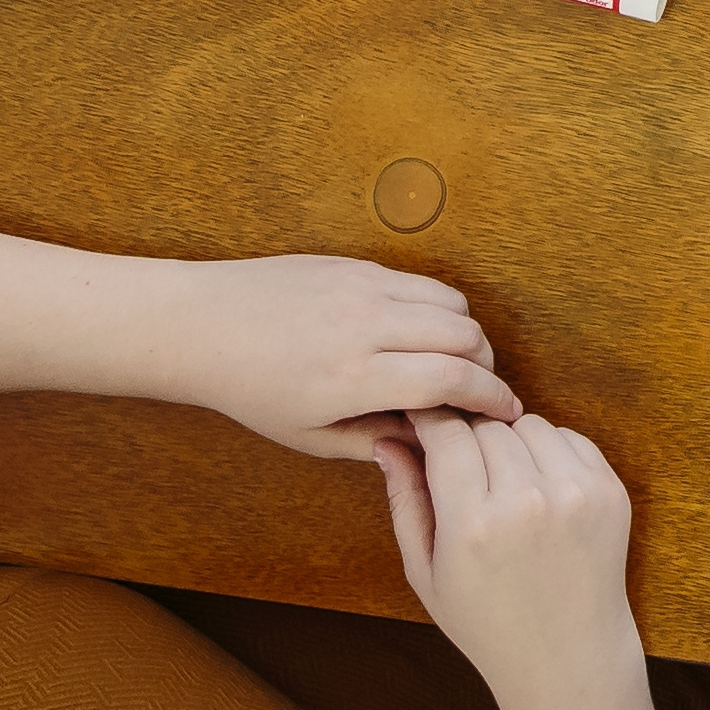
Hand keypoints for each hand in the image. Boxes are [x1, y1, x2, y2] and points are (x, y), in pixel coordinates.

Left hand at [155, 253, 522, 458]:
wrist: (203, 325)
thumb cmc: (250, 390)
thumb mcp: (307, 436)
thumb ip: (373, 442)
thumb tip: (427, 445)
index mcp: (354, 376)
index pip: (452, 380)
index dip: (490, 397)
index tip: (505, 413)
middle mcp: (367, 325)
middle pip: (466, 336)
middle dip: (486, 366)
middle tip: (481, 389)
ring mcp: (364, 287)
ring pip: (452, 303)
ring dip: (467, 334)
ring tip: (455, 361)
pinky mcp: (358, 264)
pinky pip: (422, 282)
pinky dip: (439, 308)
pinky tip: (422, 333)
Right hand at [375, 404, 648, 699]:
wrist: (566, 657)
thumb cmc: (486, 622)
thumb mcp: (426, 573)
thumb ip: (406, 501)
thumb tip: (388, 439)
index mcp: (472, 525)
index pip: (446, 435)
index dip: (431, 422)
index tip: (424, 423)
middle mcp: (526, 502)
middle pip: (486, 427)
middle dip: (470, 440)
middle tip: (467, 474)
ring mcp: (574, 495)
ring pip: (529, 425)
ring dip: (512, 443)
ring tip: (505, 486)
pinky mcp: (609, 492)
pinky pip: (571, 438)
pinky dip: (551, 452)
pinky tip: (540, 491)